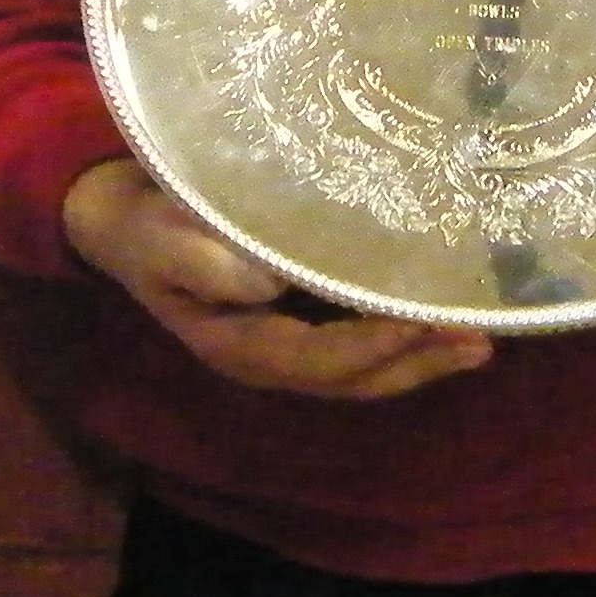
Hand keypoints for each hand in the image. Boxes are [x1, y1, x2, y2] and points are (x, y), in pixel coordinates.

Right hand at [60, 159, 492, 399]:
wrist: (118, 218)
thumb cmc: (143, 224)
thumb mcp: (160, 236)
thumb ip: (206, 263)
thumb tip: (269, 284)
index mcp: (238, 347)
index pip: (318, 359)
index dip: (371, 347)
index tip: (420, 323)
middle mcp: (268, 358)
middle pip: (353, 378)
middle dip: (415, 363)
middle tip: (477, 339)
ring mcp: (282, 345)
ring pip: (361, 371)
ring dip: (420, 360)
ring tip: (477, 342)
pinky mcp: (296, 320)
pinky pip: (356, 345)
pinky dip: (402, 341)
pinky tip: (438, 322)